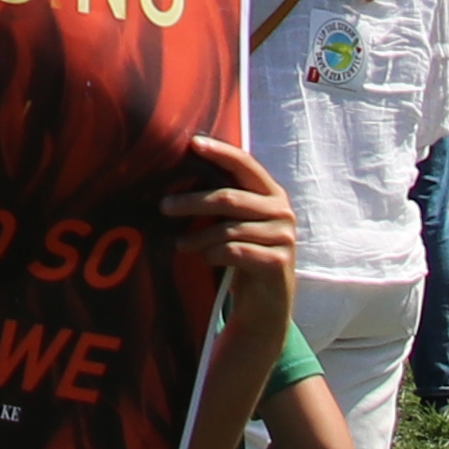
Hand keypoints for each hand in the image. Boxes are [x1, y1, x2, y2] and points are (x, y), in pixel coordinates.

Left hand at [163, 132, 295, 333]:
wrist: (266, 305)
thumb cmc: (243, 256)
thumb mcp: (235, 224)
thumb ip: (222, 201)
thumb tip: (176, 182)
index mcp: (271, 193)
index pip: (245, 164)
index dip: (220, 152)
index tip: (193, 143)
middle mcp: (282, 211)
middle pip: (229, 198)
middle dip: (192, 202)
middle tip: (164, 206)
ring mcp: (284, 237)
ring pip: (229, 229)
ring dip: (199, 237)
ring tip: (179, 244)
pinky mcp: (279, 262)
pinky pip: (236, 251)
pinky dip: (214, 254)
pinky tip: (206, 259)